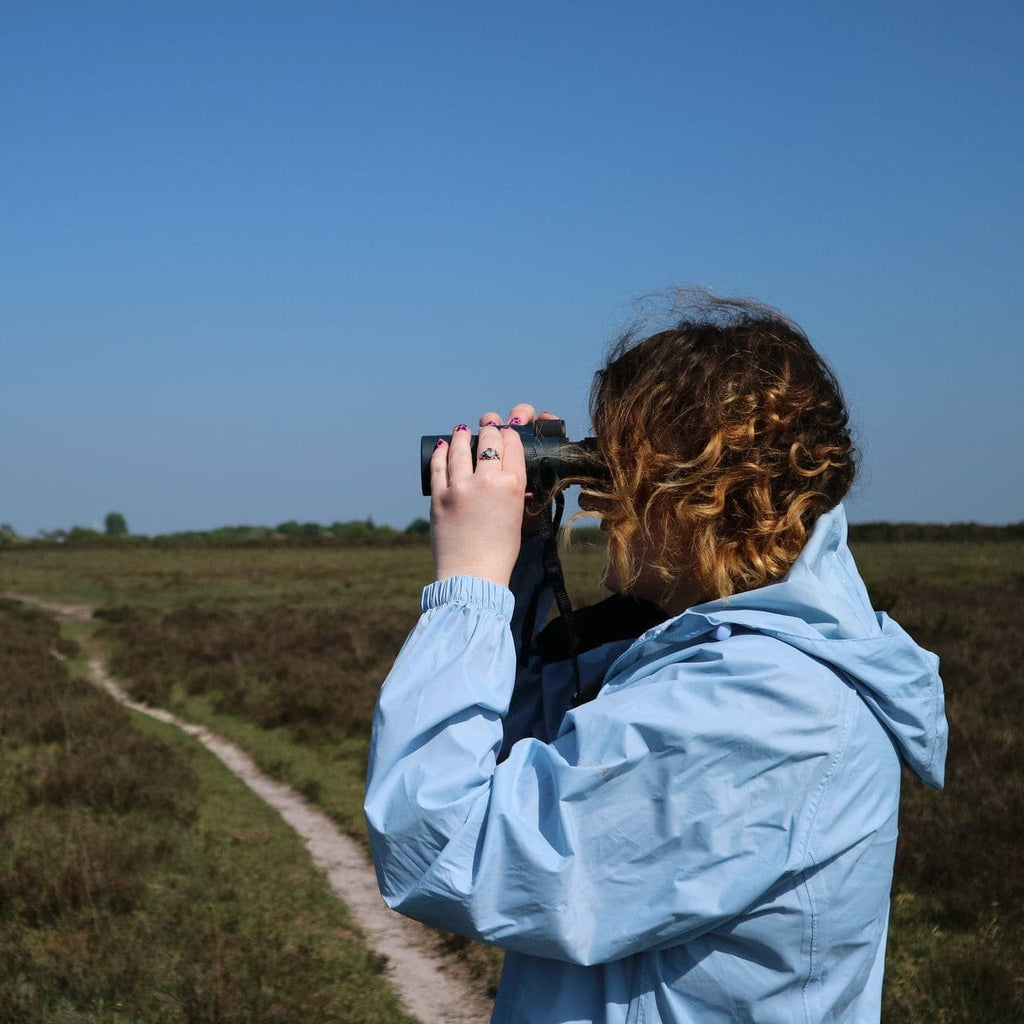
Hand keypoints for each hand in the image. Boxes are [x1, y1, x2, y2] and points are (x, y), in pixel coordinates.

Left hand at [430, 404, 556, 586]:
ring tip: (463, 430)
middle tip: (488, 424)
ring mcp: (460, 487)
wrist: (472, 577)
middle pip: (489, 440)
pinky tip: (445, 445)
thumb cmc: (499, 553)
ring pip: (461, 447)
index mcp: (513, 486)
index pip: (512, 446)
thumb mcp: (517, 519)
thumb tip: (513, 481)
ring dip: (463, 435)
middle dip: (490, 428)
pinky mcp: (438, 497)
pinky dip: (442, 452)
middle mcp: (487, 481)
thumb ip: (515, 495)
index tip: (507, 432)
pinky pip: (439, 465)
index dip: (510, 434)